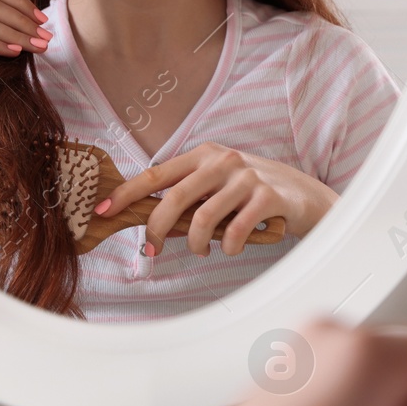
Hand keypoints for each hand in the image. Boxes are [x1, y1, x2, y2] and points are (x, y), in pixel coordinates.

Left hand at [94, 142, 338, 255]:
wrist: (304, 194)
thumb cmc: (253, 193)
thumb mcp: (219, 185)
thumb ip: (190, 197)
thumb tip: (150, 223)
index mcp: (204, 155)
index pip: (155, 174)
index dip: (125, 194)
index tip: (102, 211)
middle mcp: (223, 161)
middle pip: (174, 198)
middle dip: (156, 229)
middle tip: (152, 249)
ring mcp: (246, 177)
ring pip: (202, 219)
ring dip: (195, 244)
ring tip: (202, 250)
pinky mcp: (267, 197)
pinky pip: (235, 231)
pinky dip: (228, 248)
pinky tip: (232, 248)